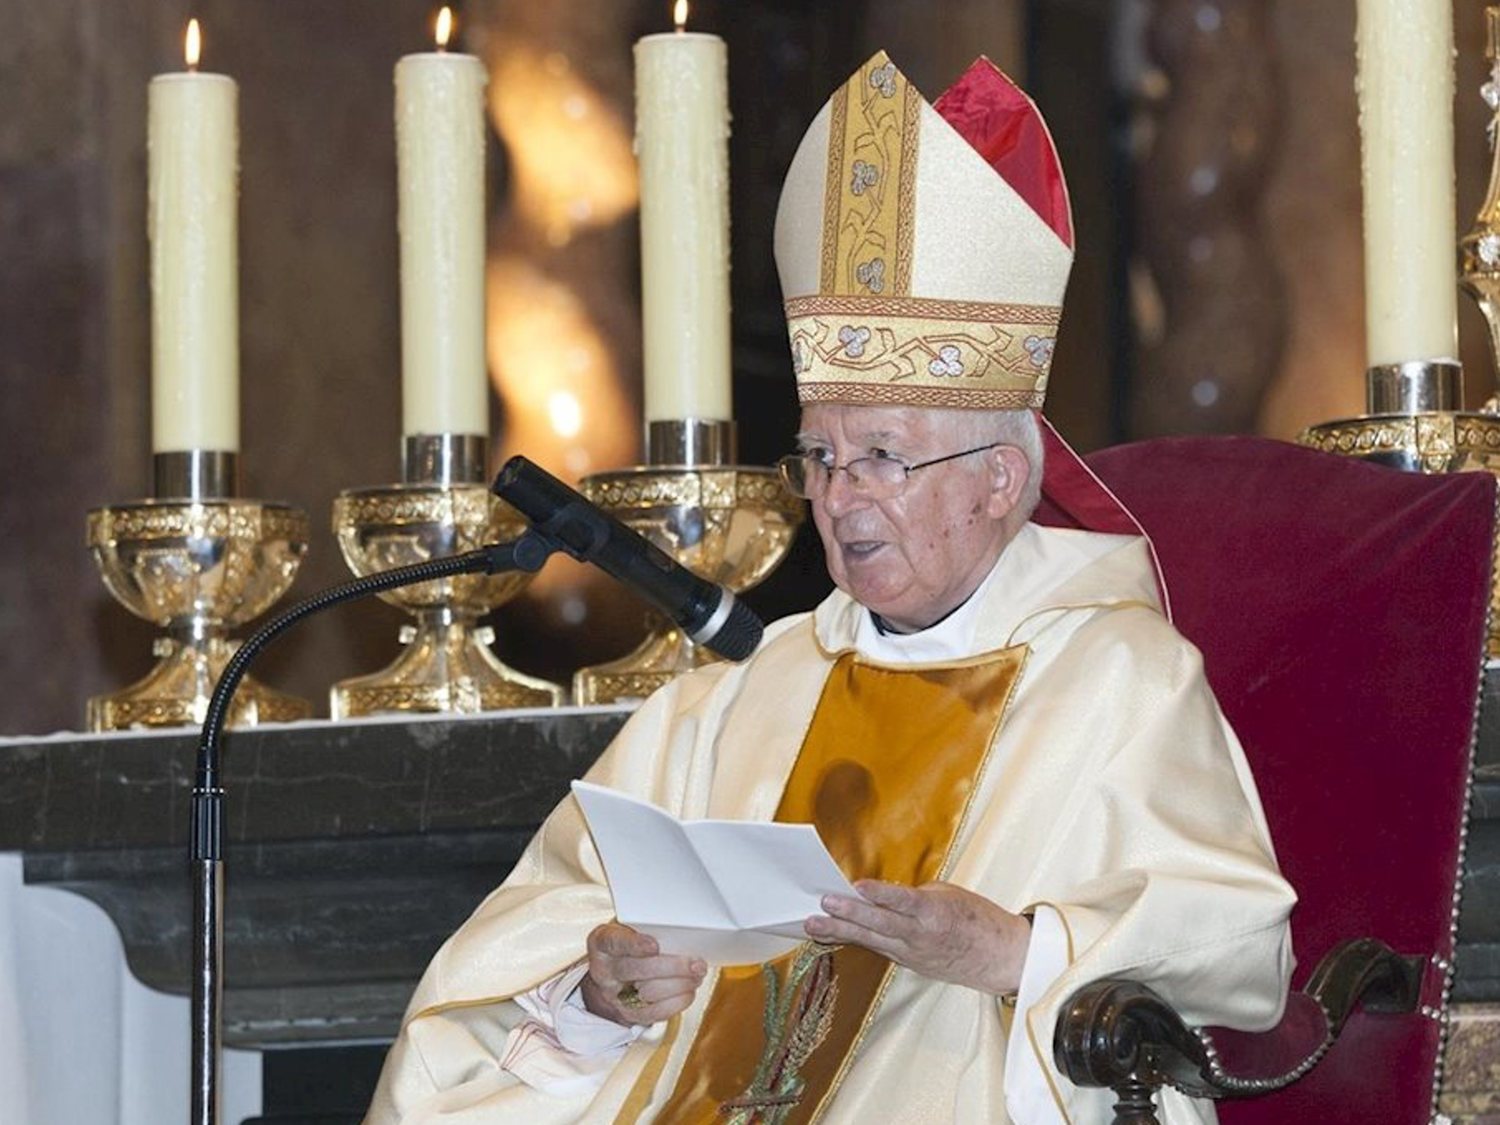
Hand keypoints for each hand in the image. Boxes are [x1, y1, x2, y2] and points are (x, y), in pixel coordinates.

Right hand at [579, 922, 707, 1026]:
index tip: (655, 945)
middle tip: (696, 963)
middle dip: (671, 967)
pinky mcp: (629, 1014)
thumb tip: (685, 931)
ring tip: (697, 975)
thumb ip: (647, 928)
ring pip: (649, 992)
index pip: (614, 942)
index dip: (634, 944)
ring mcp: (615, 995)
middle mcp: (604, 970)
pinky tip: (689, 991)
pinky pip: (655, 1012)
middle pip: (636, 970)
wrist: (610, 978)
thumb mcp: (627, 929)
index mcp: (602, 943)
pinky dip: (677, 1002)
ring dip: (679, 984)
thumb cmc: (626, 945)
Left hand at [804, 880, 1030, 995]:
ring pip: (872, 940)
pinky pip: (878, 949)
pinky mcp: (909, 964)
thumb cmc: (976, 918)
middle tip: (823, 904)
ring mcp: (913, 954)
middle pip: (880, 924)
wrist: (999, 957)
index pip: (903, 901)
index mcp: (935, 912)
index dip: (880, 894)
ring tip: (812, 925)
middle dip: (849, 914)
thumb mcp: (947, 895)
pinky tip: (832, 935)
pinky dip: (856, 940)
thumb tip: (880, 895)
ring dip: (840, 932)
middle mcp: (921, 936)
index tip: (857, 886)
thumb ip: (913, 896)